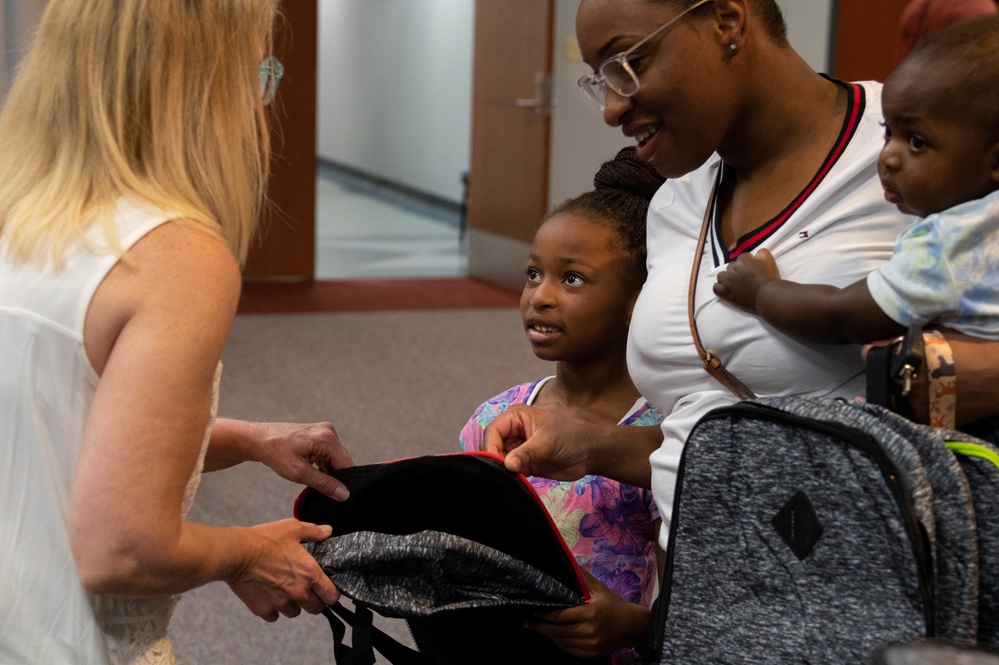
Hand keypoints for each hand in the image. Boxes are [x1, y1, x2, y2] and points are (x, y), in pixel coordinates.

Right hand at [226, 519, 339, 620]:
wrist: (238, 553)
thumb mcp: (293, 528)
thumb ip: (314, 531)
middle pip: (316, 609)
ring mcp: (280, 603)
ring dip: (293, 605)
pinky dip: (273, 609)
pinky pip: (274, 616)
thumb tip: (327, 531)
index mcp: (310, 574)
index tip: (327, 590)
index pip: (331, 596)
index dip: (331, 594)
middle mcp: (299, 592)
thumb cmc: (265, 539)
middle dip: (314, 601)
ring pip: (295, 612)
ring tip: (285, 591)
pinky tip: (269, 596)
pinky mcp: (263, 609)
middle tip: (306, 590)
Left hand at [253, 421, 353, 500]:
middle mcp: (328, 431)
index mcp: (326, 438)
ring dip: (326, 470)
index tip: (340, 495)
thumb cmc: (275, 453)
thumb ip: (324, 484)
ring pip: (334, 458)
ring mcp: (323, 431)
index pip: (346, 464)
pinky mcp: (318, 434)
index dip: (345, 481)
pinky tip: (310, 470)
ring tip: (310, 476)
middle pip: (341, 460)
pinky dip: (321, 463)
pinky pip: (327, 452)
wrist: (259, 440)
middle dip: (334, 475)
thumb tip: (343, 493)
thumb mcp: (300, 473)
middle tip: (322, 488)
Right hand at [481, 405, 590, 480]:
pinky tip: (514, 484)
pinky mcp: (524, 465)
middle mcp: (513, 432)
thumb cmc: (571, 437)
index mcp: (515, 417)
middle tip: (501, 475)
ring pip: (499, 461)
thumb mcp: (548, 442)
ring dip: (501, 471)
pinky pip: (510, 472)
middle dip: (494, 460)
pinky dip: (510, 478)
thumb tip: (507, 465)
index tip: (494, 464)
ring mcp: (518, 449)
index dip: (489, 446)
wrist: (590, 453)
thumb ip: (527, 453)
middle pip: (492, 446)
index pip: (493, 431)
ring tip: (508, 480)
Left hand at [525, 569, 648, 658]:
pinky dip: (560, 643)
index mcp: (590, 613)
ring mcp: (591, 645)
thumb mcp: (599, 588)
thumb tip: (566, 560)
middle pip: (557, 631)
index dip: (544, 614)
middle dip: (540, 627)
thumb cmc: (613, 604)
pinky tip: (554, 636)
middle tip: (527, 622)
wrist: (632, 626)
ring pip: (562, 642)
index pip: (560, 616)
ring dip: (549, 635)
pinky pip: (569, 650)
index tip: (533, 610)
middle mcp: (590, 631)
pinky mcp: (592, 654)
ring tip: (538, 627)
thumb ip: (581, 577)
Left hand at [713, 249, 780, 313]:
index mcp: (742, 260)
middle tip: (746, 278)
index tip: (753, 270)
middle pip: (732, 266)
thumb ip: (761, 252)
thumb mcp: (769, 259)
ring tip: (735, 283)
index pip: (742, 258)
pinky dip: (720, 287)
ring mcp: (727, 281)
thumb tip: (756, 253)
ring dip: (727, 277)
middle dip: (738, 270)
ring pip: (721, 276)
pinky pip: (716, 288)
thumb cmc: (769, 278)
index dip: (749, 263)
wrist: (767, 296)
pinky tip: (727, 289)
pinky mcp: (725, 293)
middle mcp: (732, 269)